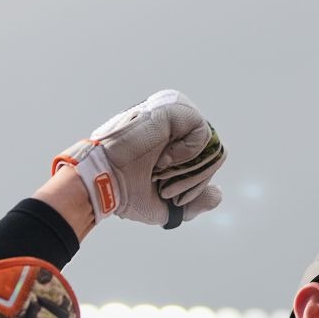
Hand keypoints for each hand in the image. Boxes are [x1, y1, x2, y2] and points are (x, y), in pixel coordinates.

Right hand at [52, 90, 225, 228]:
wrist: (101, 182)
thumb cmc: (125, 193)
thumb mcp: (164, 206)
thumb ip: (193, 204)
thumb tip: (217, 195)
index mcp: (171, 144)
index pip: (205, 160)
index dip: (194, 182)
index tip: (167, 193)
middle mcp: (174, 128)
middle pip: (212, 151)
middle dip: (194, 178)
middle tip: (165, 186)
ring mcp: (172, 118)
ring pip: (210, 141)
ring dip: (191, 166)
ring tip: (164, 171)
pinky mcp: (170, 111)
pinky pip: (201, 130)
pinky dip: (188, 151)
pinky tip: (165, 158)